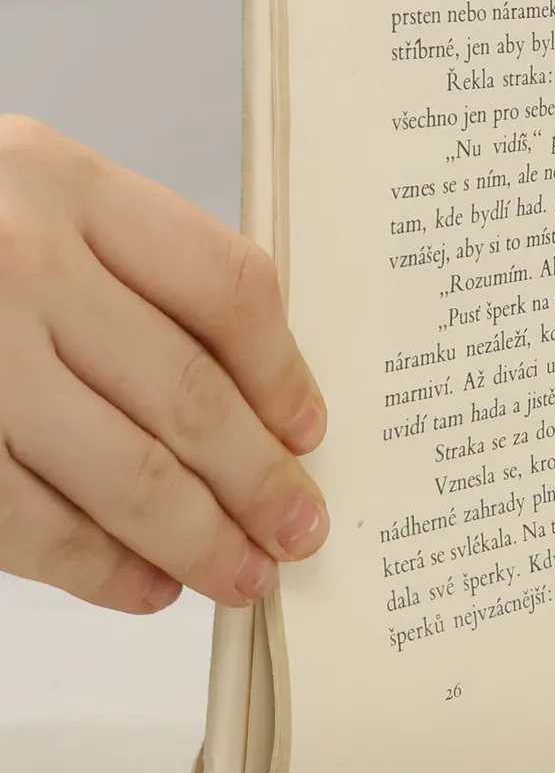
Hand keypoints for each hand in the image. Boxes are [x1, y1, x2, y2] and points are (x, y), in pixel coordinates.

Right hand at [0, 117, 328, 614]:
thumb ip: (128, 266)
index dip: (282, 373)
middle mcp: (20, 261)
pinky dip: (97, 567)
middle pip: (186, 392)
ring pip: (121, 469)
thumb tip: (254, 392)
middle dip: (256, 480)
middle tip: (298, 530)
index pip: (225, 287)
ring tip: (241, 575)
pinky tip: (145, 587)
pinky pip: (25, 519)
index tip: (308, 433)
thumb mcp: (33, 196)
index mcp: (67, 185)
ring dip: (195, 538)